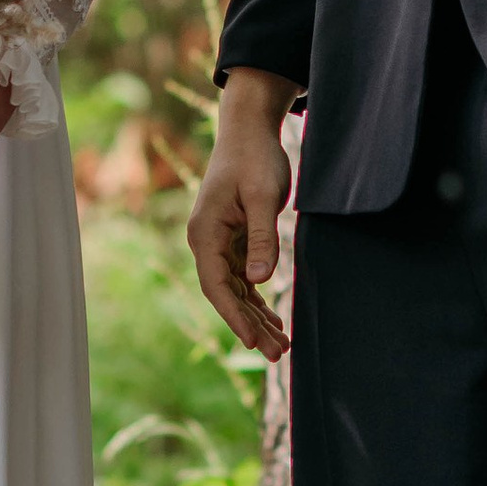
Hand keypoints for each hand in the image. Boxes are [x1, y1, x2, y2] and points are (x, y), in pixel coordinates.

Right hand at [188, 69, 295, 363]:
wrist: (248, 131)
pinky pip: (242, 279)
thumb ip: (261, 238)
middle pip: (226, 295)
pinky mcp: (233, 240)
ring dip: (256, 318)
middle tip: (278, 354)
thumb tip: (259, 281)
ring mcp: (218, 243)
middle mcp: (206, 242)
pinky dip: (257, 300)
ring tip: (281, 346)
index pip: (216, 286)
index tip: (253, 342)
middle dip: (250, 326)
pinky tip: (274, 321)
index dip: (234, 317)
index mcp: (205, 233)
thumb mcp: (261, 196)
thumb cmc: (255, 158)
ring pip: (235, 290)